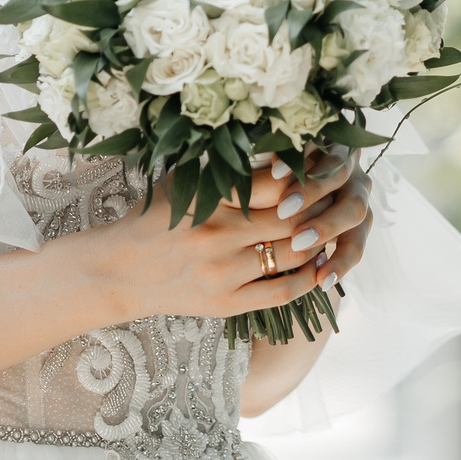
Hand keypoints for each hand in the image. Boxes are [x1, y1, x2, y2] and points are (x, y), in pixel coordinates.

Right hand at [77, 154, 366, 323]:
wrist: (119, 271)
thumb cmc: (157, 217)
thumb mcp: (187, 183)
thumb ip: (232, 171)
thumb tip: (288, 154)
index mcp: (209, 197)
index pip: (276, 183)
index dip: (308, 176)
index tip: (325, 168)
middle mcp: (217, 234)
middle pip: (293, 217)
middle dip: (324, 206)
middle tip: (341, 196)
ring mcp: (223, 273)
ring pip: (295, 253)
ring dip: (323, 240)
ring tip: (335, 227)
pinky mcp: (226, 304)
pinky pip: (282, 292)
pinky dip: (310, 279)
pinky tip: (322, 266)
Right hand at [290, 148, 373, 291]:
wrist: (303, 155)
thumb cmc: (294, 210)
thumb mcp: (302, 233)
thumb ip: (302, 255)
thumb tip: (288, 283)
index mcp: (353, 217)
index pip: (355, 244)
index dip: (343, 263)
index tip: (322, 282)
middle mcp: (353, 188)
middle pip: (354, 210)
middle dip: (328, 227)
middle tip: (299, 241)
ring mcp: (341, 159)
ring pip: (338, 175)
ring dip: (312, 193)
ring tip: (284, 209)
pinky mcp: (321, 135)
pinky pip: (315, 145)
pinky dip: (297, 160)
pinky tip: (275, 173)